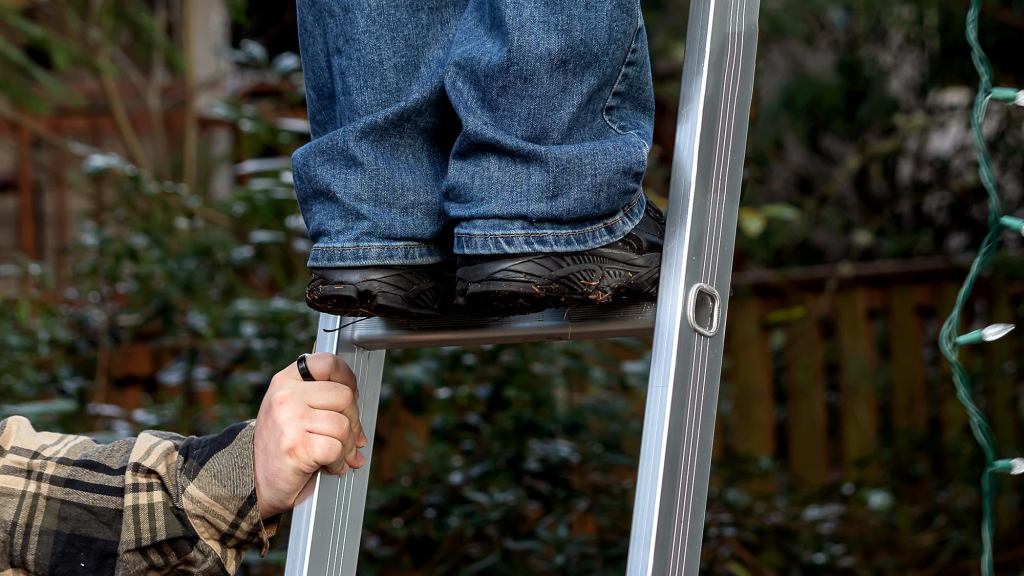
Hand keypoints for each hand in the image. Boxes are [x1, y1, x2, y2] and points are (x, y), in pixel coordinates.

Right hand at [253, 352, 367, 519]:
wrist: (251, 481)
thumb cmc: (279, 446)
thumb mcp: (291, 411)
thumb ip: (319, 398)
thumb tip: (358, 407)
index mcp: (286, 381)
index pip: (327, 362)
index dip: (347, 378)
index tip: (352, 395)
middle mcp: (285, 396)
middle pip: (344, 396)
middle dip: (354, 421)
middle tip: (350, 437)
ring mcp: (289, 420)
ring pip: (343, 425)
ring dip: (348, 447)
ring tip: (339, 456)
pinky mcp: (296, 446)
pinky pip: (336, 448)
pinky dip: (339, 462)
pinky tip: (330, 466)